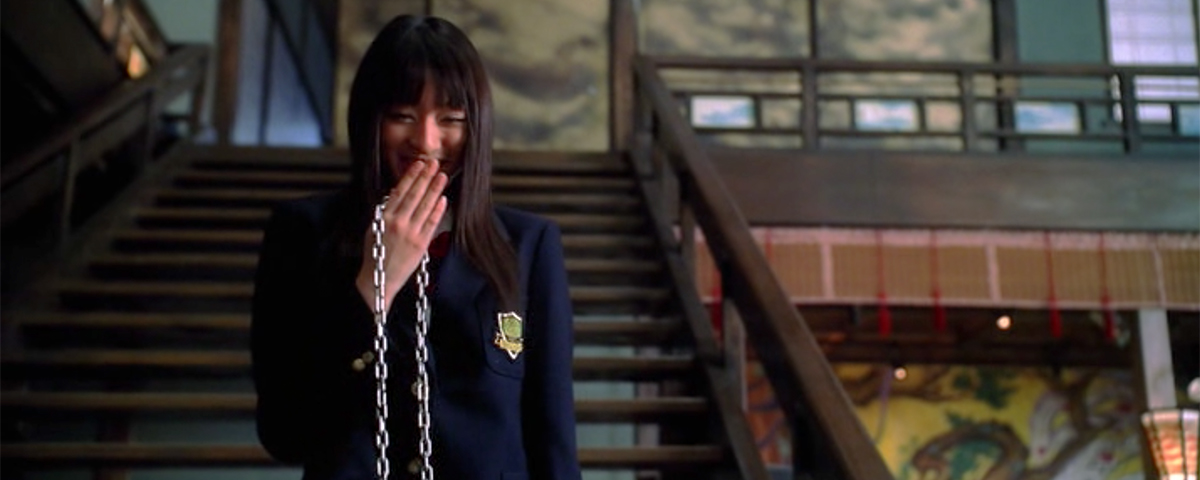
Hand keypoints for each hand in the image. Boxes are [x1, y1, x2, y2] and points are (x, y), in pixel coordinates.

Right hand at [357, 158, 447, 312]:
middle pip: (415, 195)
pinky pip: (432, 223)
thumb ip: (386, 210)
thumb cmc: (377, 253)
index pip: (400, 191)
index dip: (411, 176)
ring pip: (425, 206)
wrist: (380, 279)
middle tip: (435, 163)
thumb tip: (396, 192)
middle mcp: (397, 222)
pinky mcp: (421, 244)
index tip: (418, 164)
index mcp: (384, 217)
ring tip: (442, 176)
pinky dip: (438, 210)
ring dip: (435, 189)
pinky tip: (443, 198)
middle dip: (425, 177)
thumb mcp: (374, 228)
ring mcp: (410, 233)